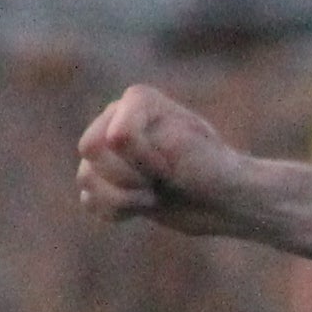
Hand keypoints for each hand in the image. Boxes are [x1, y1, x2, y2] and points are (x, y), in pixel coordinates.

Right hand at [78, 85, 269, 235]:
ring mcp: (111, 150)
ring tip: (154, 196)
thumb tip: (112, 137)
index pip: (113, 136)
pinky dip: (115, 211)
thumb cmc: (210, 170)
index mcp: (137, 100)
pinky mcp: (109, 181)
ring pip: (85, 178)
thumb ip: (139, 137)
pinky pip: (89, 201)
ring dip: (123, 198)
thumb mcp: (181, 149)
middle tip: (161, 181)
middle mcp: (118, 117)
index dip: (143, 159)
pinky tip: (142, 207)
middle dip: (127, 176)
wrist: (225, 201)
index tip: (173, 164)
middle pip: (89, 150)